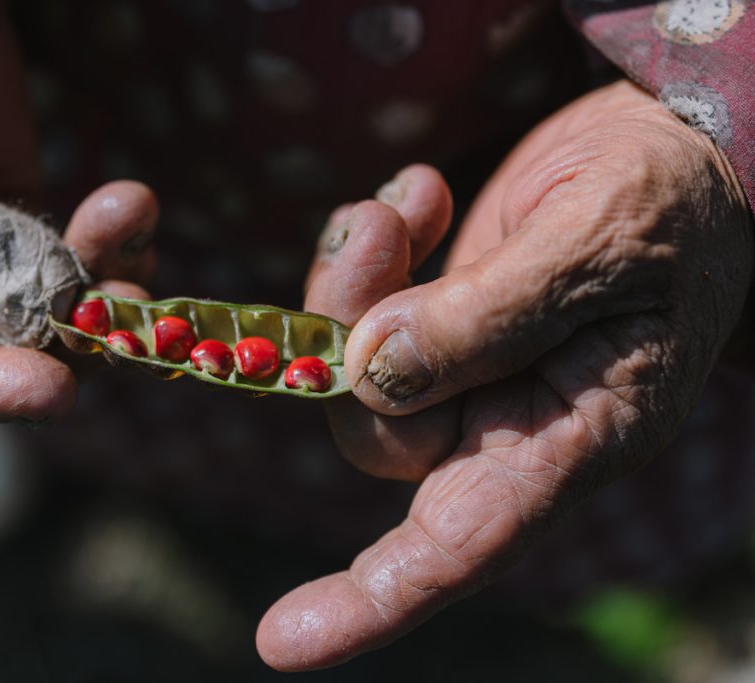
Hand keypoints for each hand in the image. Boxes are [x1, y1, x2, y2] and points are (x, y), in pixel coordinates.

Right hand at [0, 1, 156, 420]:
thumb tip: (29, 316)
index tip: (51, 392)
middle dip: (58, 338)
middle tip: (120, 314)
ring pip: (43, 306)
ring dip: (100, 286)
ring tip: (126, 221)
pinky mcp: (12, 204)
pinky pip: (72, 252)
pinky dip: (111, 242)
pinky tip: (131, 208)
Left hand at [258, 80, 752, 669]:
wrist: (681, 149)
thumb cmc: (669, 206)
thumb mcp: (596, 244)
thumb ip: (489, 315)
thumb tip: (370, 372)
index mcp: (570, 438)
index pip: (461, 544)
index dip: (372, 599)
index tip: (280, 642)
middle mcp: (507, 422)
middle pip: (379, 434)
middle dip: (346, 333)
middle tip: (374, 229)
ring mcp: (466, 370)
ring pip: (355, 370)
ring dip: (352, 281)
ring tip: (396, 205)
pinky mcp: (437, 316)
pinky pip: (363, 306)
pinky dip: (371, 246)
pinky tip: (421, 192)